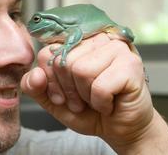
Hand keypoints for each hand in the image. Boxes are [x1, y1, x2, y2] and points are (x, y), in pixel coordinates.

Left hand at [21, 33, 167, 153]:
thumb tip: (37, 74)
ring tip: (96, 99)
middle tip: (82, 100)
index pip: (48, 53)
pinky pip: (100, 86)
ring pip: (81, 70)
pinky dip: (101, 103)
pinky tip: (110, 103)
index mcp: (77, 42)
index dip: (51, 80)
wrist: (119, 129)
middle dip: (69, 90)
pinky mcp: (131, 64)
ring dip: (86, 96)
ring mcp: (117, 48)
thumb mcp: (54, 100)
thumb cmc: (90, 110)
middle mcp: (97, 39)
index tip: (62, 95)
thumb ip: (36, 86)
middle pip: (64, 61)